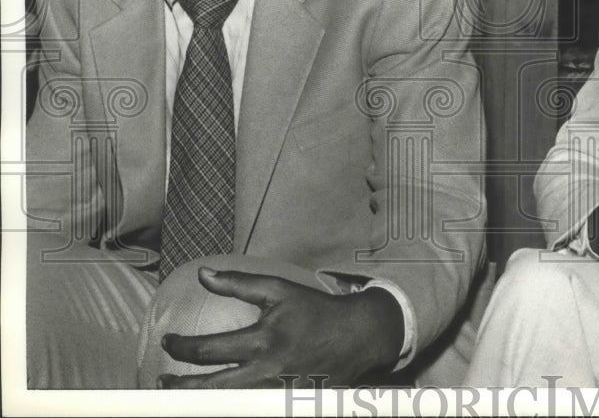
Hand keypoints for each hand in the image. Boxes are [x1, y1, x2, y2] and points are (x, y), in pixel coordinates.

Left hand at [159, 268, 403, 387]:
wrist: (355, 336)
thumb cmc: (314, 309)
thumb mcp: (279, 289)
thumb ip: (239, 283)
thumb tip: (202, 274)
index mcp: (262, 340)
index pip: (209, 350)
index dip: (180, 348)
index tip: (168, 341)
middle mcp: (266, 371)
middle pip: (212, 389)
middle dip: (181, 387)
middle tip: (163, 382)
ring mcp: (276, 393)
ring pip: (228, 404)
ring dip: (201, 400)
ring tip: (182, 394)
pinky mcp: (286, 404)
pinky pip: (251, 408)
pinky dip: (231, 405)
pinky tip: (217, 401)